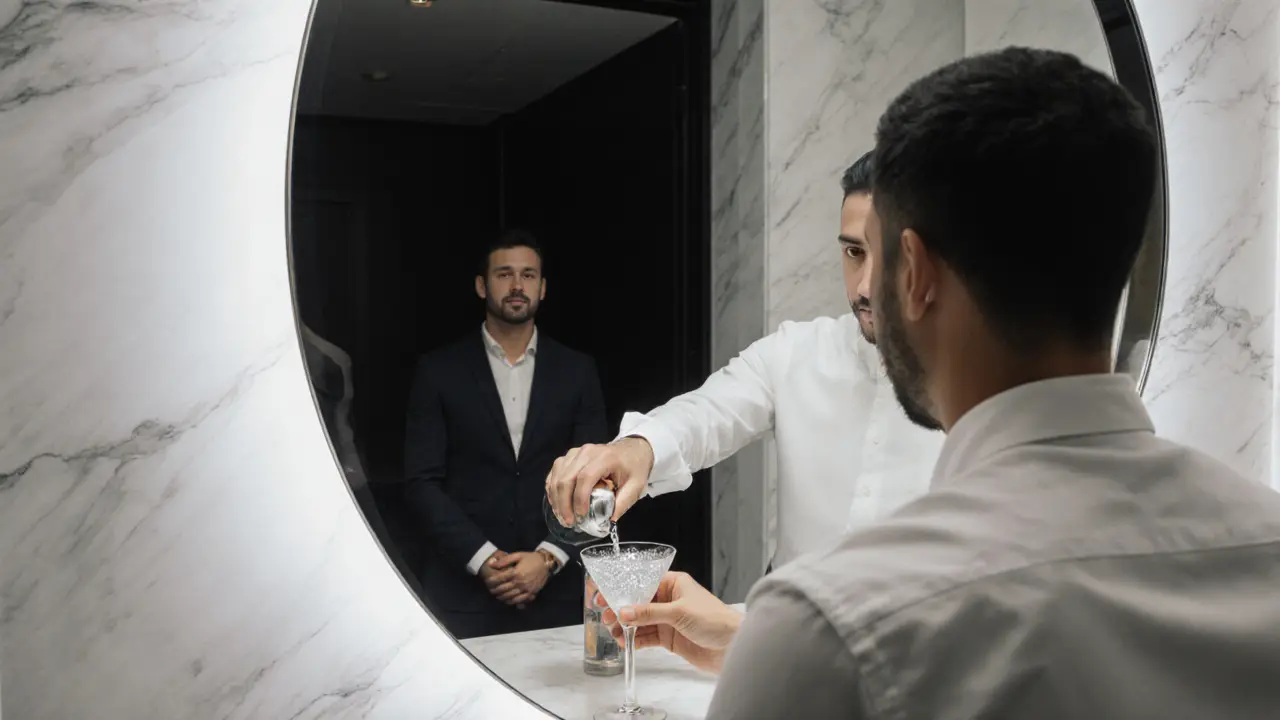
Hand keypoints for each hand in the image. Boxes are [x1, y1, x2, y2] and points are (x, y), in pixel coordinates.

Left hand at [486, 551, 551, 606]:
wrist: (546, 563)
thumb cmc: (531, 558)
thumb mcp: (518, 555)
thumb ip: (504, 560)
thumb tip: (492, 564)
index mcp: (516, 572)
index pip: (500, 578)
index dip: (492, 580)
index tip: (487, 581)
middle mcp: (520, 582)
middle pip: (503, 589)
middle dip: (494, 590)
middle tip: (490, 590)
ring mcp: (526, 589)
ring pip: (510, 596)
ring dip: (501, 597)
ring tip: (497, 595)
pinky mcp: (531, 593)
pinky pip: (519, 600)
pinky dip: (511, 602)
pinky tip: (507, 600)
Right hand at [545, 438, 653, 527]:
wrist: (632, 450)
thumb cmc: (634, 468)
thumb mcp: (636, 486)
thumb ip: (623, 503)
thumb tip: (609, 520)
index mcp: (605, 458)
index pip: (585, 477)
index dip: (579, 498)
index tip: (581, 515)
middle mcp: (587, 452)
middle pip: (567, 477)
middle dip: (564, 503)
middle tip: (568, 521)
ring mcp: (577, 452)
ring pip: (558, 475)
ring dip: (556, 498)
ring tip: (562, 516)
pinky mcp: (570, 456)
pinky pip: (555, 472)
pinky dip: (553, 488)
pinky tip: (556, 503)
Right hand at [600, 571, 742, 673]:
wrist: (733, 647)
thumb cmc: (715, 620)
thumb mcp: (679, 612)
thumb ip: (649, 613)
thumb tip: (624, 612)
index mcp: (674, 584)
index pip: (643, 583)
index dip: (623, 589)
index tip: (606, 594)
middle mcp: (669, 600)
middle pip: (638, 603)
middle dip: (621, 609)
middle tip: (605, 615)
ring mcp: (668, 619)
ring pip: (640, 621)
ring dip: (626, 627)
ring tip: (615, 632)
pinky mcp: (669, 637)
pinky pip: (647, 637)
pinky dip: (635, 640)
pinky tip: (627, 643)